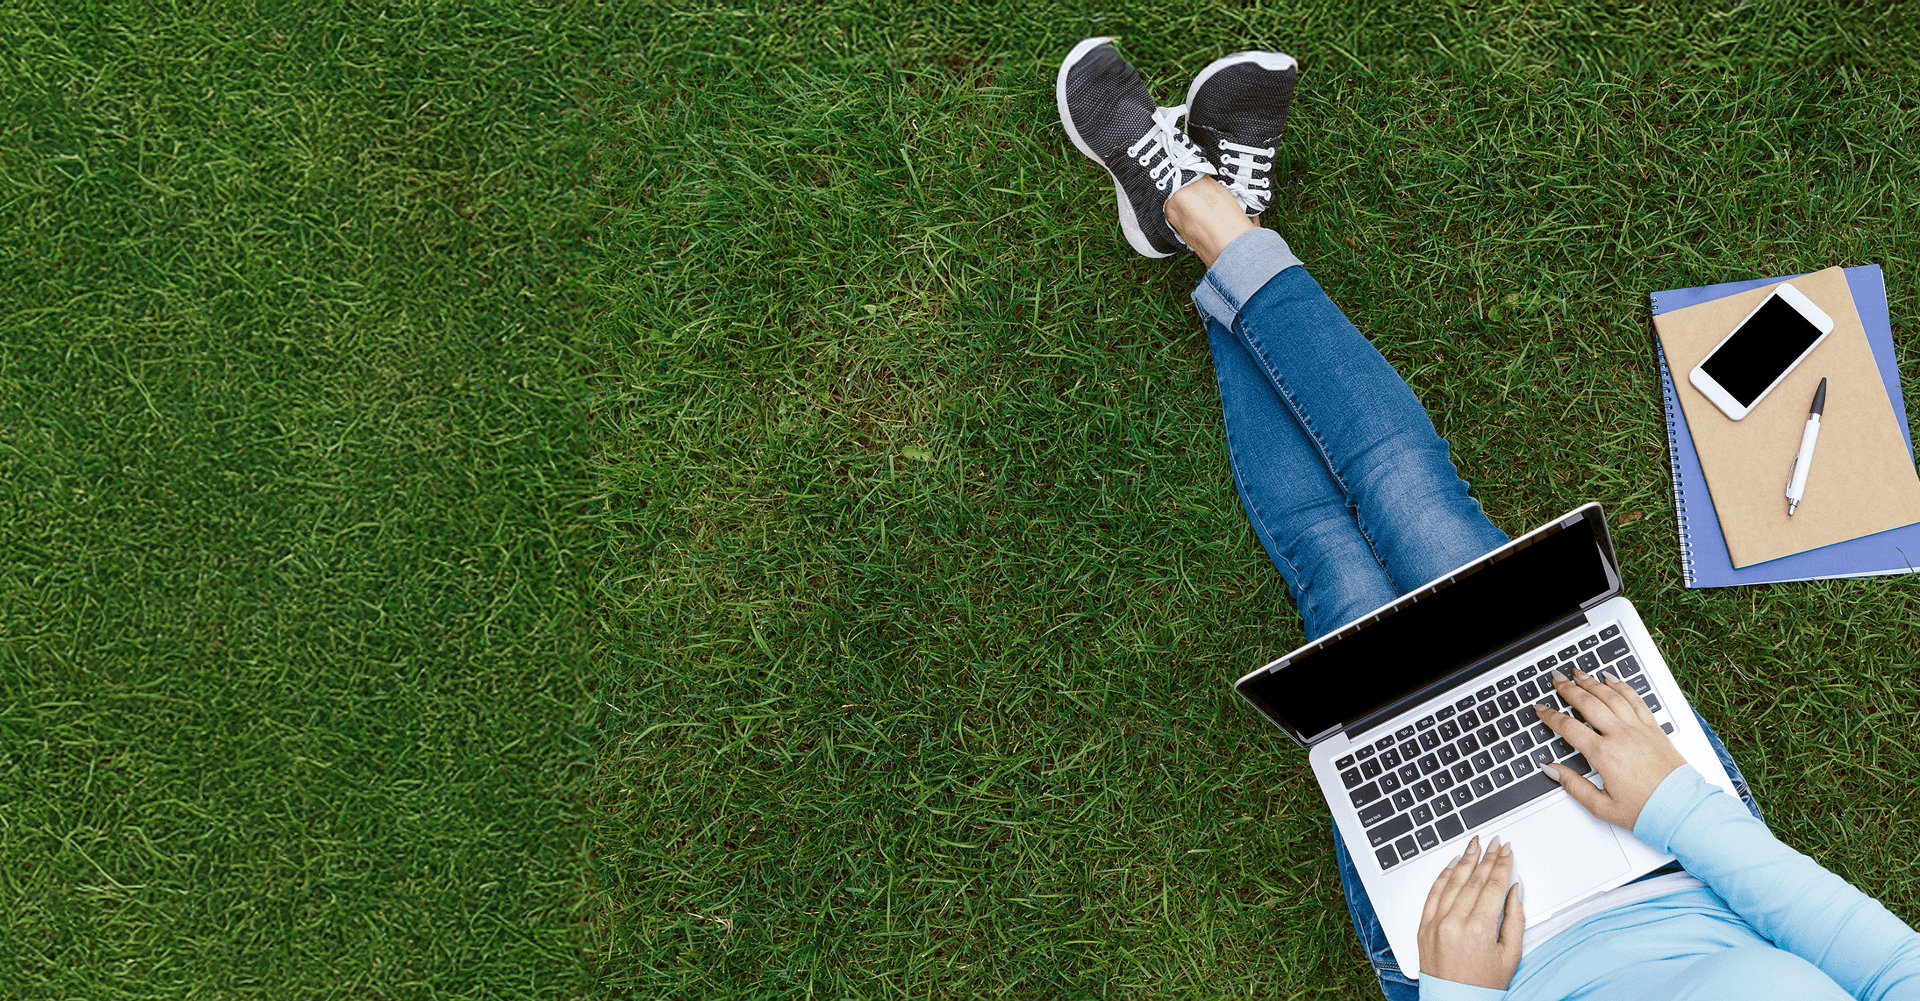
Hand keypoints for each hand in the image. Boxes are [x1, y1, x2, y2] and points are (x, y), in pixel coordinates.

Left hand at [1417, 835, 1524, 988]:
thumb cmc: (1483, 986)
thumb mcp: (1510, 955)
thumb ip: (1515, 919)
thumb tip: (1514, 890)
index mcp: (1479, 929)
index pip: (1493, 886)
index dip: (1502, 864)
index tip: (1507, 850)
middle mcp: (1454, 922)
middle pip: (1474, 879)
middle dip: (1487, 857)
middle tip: (1495, 842)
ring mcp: (1435, 922)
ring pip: (1452, 881)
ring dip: (1465, 860)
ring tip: (1475, 844)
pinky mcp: (1423, 926)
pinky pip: (1433, 892)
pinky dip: (1443, 876)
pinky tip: (1453, 864)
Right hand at [1534, 667, 1686, 828]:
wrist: (1682, 809)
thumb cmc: (1646, 810)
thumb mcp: (1602, 806)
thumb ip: (1573, 786)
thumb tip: (1553, 769)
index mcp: (1604, 755)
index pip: (1569, 728)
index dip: (1551, 716)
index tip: (1542, 710)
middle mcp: (1621, 736)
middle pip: (1588, 704)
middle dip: (1569, 689)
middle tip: (1557, 679)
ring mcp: (1639, 730)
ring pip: (1611, 697)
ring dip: (1592, 683)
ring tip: (1579, 674)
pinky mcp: (1654, 729)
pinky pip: (1635, 700)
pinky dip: (1622, 686)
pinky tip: (1612, 679)